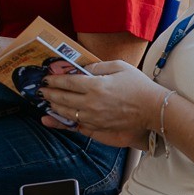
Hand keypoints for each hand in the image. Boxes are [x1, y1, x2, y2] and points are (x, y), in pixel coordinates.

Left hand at [39, 60, 165, 147]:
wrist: (153, 109)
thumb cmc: (138, 86)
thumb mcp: (119, 67)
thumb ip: (97, 67)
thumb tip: (81, 68)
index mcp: (96, 86)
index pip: (68, 82)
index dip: (55, 79)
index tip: (46, 77)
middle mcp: (91, 103)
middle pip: (63, 98)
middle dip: (49, 93)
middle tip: (41, 90)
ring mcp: (94, 118)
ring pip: (66, 113)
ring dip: (53, 107)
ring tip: (46, 102)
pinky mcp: (98, 128)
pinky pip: (76, 125)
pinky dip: (63, 121)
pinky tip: (55, 118)